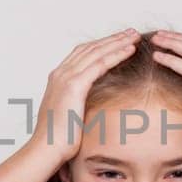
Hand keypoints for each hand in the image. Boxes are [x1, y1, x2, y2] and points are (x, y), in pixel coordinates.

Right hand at [27, 29, 140, 167]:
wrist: (46, 149)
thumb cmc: (58, 139)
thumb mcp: (69, 114)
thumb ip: (78, 103)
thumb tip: (92, 105)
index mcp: (58, 78)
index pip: (83, 53)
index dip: (102, 45)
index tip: (119, 41)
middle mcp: (60, 73)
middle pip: (91, 48)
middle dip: (112, 38)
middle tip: (131, 32)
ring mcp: (66, 77)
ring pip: (97, 52)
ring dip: (118, 42)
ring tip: (135, 36)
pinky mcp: (74, 86)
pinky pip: (100, 64)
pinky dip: (116, 54)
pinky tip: (130, 50)